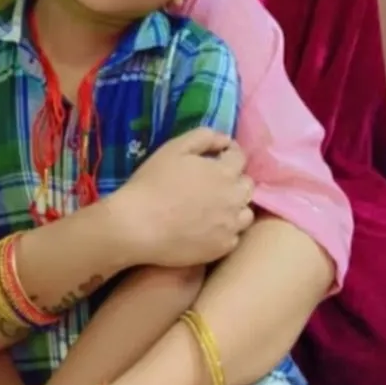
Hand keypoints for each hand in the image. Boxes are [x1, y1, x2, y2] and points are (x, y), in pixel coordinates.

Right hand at [114, 128, 254, 266]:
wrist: (138, 226)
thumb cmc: (152, 183)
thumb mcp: (174, 148)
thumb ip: (204, 137)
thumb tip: (225, 139)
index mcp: (224, 172)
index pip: (240, 158)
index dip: (229, 154)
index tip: (217, 156)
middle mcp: (234, 198)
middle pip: (247, 186)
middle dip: (234, 180)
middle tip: (213, 183)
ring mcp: (231, 226)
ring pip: (245, 213)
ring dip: (235, 206)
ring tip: (214, 207)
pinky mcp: (223, 247)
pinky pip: (234, 236)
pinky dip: (225, 230)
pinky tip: (207, 228)